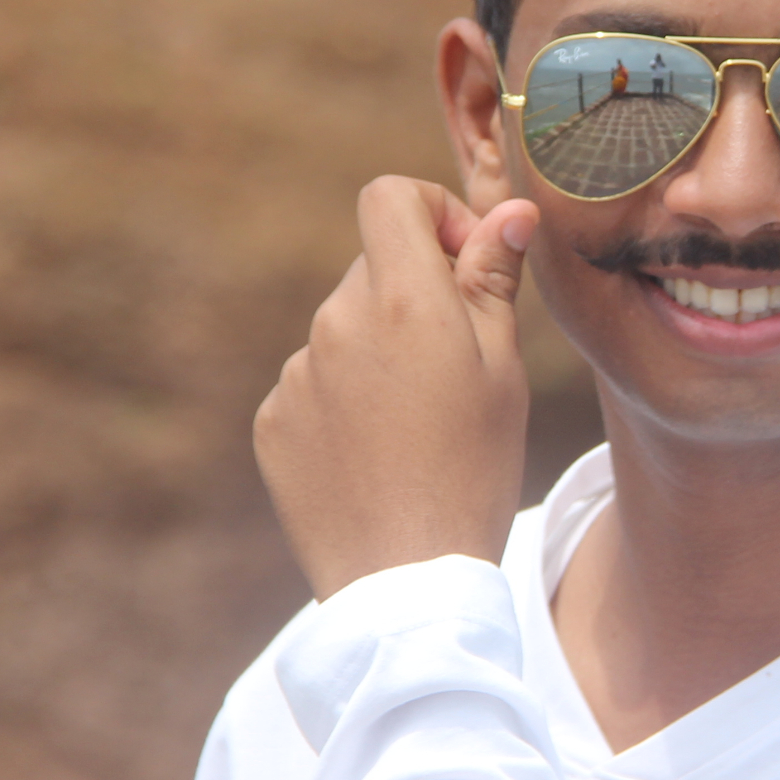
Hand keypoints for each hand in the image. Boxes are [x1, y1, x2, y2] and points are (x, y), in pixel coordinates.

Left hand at [254, 177, 540, 598]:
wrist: (407, 582)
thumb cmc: (475, 471)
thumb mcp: (503, 371)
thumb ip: (493, 280)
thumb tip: (508, 213)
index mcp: (402, 299)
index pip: (388, 198)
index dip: (431, 213)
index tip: (462, 262)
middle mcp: (335, 322)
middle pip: (371, 268)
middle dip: (413, 295)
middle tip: (455, 367)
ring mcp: (295, 373)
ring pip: (342, 331)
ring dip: (378, 353)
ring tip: (416, 428)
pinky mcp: (272, 421)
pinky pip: (313, 385)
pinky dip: (344, 403)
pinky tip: (377, 457)